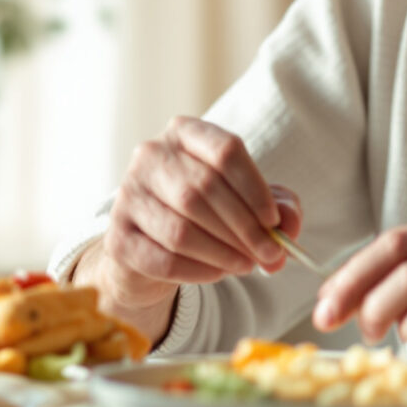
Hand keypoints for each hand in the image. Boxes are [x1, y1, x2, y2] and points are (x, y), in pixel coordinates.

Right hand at [89, 117, 301, 312]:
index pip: (224, 151)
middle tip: (271, 255)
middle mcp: (150, 155)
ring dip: (223, 253)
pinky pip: (164, 259)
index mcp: (184, 133)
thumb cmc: (208, 215)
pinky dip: (198, 271)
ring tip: (247, 266)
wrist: (153, 247)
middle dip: (244, 229)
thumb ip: (278, 208)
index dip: (255, 189)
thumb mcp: (248, 202)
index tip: (275, 223)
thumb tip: (288, 226)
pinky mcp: (117, 237)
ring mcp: (127, 195)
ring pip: (182, 229)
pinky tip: (217, 274)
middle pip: (203, 190)